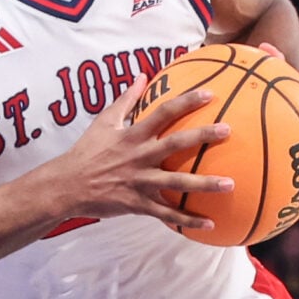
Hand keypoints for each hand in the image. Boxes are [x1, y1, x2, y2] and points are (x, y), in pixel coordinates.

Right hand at [54, 72, 234, 232]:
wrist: (68, 186)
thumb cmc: (87, 152)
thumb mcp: (104, 121)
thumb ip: (126, 99)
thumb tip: (141, 76)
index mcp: (133, 135)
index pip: (163, 113)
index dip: (186, 102)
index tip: (209, 94)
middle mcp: (140, 156)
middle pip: (176, 144)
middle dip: (202, 136)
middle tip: (227, 130)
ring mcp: (140, 181)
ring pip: (177, 182)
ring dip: (205, 184)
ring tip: (231, 184)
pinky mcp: (138, 204)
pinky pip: (167, 214)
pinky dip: (188, 220)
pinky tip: (210, 223)